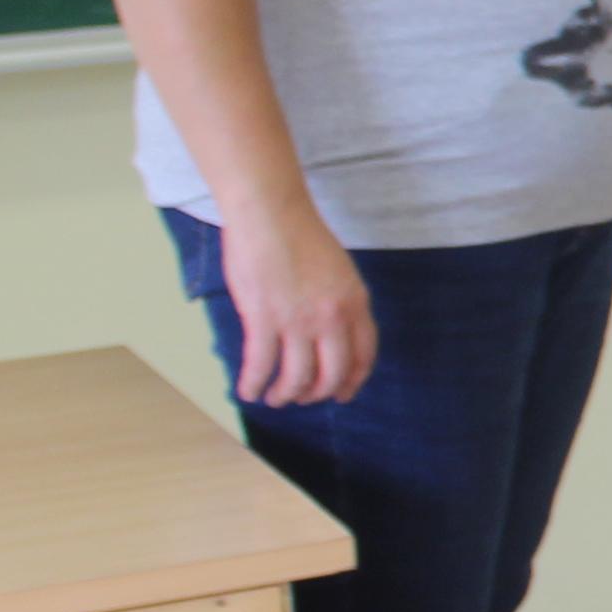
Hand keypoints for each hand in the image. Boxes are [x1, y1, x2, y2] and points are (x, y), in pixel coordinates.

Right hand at [220, 204, 377, 407]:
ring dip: (285, 394)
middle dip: (317, 394)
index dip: (353, 381)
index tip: (344, 394)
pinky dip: (254, 384)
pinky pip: (261, 366)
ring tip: (275, 398)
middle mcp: (332, 318)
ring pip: (296, 378)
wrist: (271, 213)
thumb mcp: (340, 271)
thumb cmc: (300, 236)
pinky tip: (248, 391)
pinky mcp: (264, 320)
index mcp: (355, 303)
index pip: (363, 356)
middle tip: (304, 399)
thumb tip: (330, 335)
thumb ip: (340, 304)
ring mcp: (298, 322)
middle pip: (332, 375)